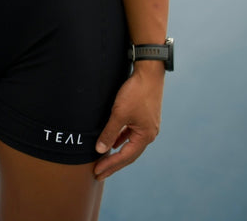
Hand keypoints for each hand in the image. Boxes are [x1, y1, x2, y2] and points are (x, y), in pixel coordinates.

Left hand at [93, 62, 164, 179]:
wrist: (149, 72)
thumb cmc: (135, 92)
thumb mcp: (119, 113)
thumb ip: (110, 132)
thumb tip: (100, 150)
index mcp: (145, 136)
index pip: (125, 156)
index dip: (110, 165)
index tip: (97, 171)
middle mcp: (149, 134)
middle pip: (129, 154)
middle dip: (113, 163)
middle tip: (99, 173)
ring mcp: (148, 125)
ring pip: (130, 144)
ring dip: (117, 152)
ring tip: (104, 160)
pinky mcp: (144, 116)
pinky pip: (132, 134)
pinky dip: (122, 139)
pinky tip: (114, 141)